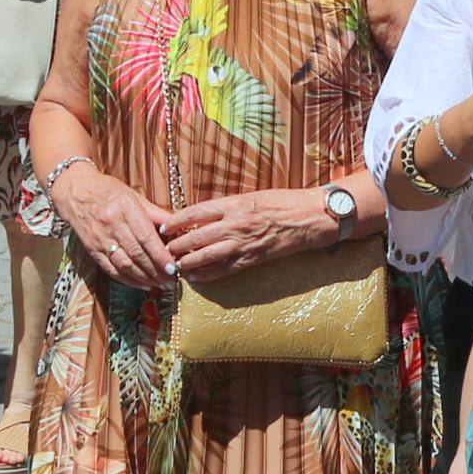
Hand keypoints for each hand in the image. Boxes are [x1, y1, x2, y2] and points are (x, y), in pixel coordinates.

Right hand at [58, 166, 174, 286]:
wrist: (74, 192)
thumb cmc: (107, 192)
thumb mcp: (133, 196)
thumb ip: (155, 213)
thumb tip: (176, 227)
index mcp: (125, 208)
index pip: (146, 237)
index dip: (160, 256)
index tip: (173, 268)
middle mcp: (112, 224)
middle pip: (136, 253)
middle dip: (156, 271)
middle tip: (171, 281)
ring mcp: (100, 239)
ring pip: (124, 265)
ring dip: (144, 278)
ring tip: (160, 285)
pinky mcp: (92, 250)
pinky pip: (111, 269)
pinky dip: (128, 280)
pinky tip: (142, 284)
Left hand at [161, 186, 340, 277]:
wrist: (309, 218)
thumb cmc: (282, 202)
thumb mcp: (251, 196)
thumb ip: (227, 207)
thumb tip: (202, 216)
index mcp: (232, 204)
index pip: (194, 213)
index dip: (174, 222)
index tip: (163, 227)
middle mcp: (234, 224)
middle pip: (195, 237)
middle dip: (176, 245)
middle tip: (164, 250)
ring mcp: (243, 243)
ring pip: (205, 256)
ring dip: (187, 262)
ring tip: (175, 265)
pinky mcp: (252, 259)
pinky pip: (224, 269)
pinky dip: (207, 274)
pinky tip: (196, 276)